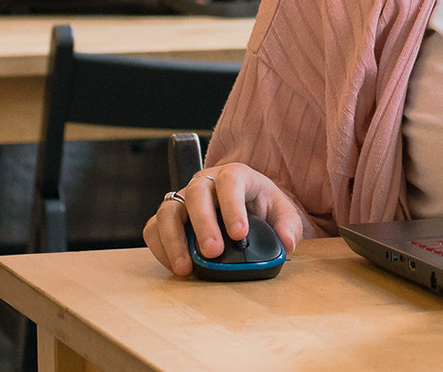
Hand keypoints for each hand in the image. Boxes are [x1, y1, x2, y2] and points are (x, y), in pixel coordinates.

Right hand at [144, 161, 315, 276]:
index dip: (233, 206)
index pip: (231, 181)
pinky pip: (154, 229)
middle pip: (196, 193)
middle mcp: (205, 182)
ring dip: (174, 240)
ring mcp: (183, 199)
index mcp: (235, 175)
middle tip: (213, 252)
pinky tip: (177, 266)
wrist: (246, 208)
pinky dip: (161, 248)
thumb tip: (287, 244)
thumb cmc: (262, 207)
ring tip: (186, 267)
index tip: (239, 234)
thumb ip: (288, 226)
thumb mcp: (283, 212)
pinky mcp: (169, 218)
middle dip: (203, 224)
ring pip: (168, 211)